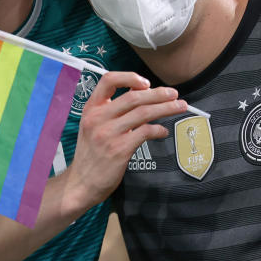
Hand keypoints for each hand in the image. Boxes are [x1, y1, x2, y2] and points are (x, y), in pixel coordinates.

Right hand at [66, 72, 185, 211]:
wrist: (80, 183)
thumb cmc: (91, 154)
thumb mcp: (93, 126)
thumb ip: (111, 112)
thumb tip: (141, 98)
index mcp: (91, 108)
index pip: (108, 80)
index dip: (129, 77)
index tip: (146, 83)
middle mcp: (98, 118)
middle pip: (133, 96)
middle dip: (158, 93)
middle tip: (174, 94)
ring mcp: (108, 133)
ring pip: (143, 112)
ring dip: (165, 108)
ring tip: (179, 107)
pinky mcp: (119, 149)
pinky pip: (145, 132)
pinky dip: (158, 130)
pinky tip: (163, 131)